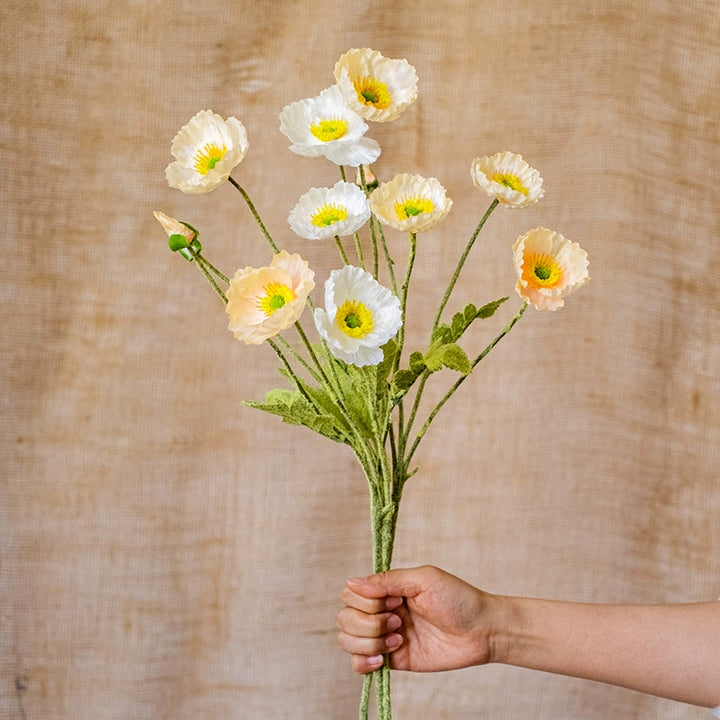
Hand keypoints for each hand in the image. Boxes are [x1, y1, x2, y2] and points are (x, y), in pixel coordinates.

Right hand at [337, 565, 496, 673]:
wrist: (482, 631)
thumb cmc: (458, 599)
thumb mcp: (423, 579)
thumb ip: (387, 580)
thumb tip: (351, 582)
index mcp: (387, 590)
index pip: (350, 594)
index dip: (366, 601)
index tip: (395, 600)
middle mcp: (381, 611)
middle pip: (345, 618)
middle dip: (368, 622)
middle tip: (398, 620)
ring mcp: (385, 637)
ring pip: (347, 640)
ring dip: (370, 641)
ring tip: (399, 638)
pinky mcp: (393, 660)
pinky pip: (358, 664)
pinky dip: (364, 661)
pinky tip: (385, 657)